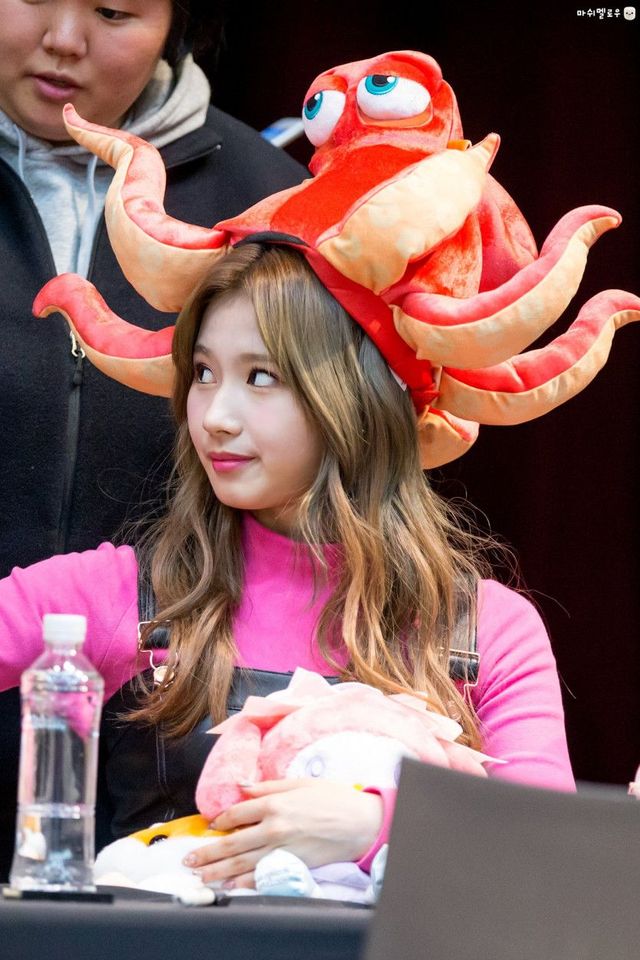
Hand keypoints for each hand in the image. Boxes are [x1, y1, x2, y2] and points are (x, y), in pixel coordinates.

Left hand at [183, 778, 382, 888]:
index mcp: (274, 803)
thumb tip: (242, 786)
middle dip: (208, 852)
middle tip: (189, 859)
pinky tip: (229, 885)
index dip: (220, 820)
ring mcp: (281, 849)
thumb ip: (268, 787)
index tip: (211, 825)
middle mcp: (273, 827)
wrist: (360, 822)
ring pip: (242, 862)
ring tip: (200, 875)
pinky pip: (262, 875)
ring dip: (217, 869)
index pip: (237, 813)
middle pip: (232, 842)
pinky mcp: (291, 864)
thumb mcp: (299, 783)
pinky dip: (243, 882)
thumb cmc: (332, 798)